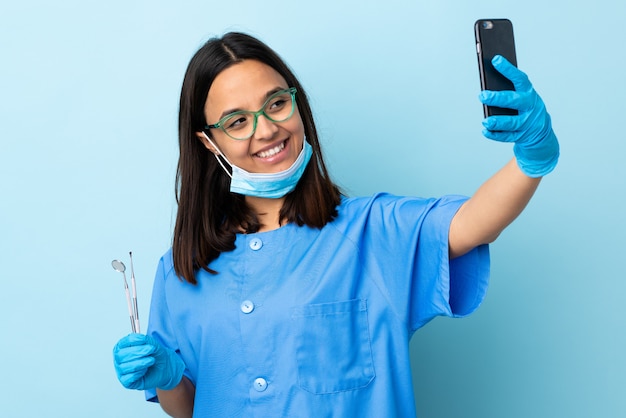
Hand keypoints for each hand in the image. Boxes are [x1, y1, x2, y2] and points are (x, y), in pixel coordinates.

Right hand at [113, 333, 184, 390]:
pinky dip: (139, 373)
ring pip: (124, 367)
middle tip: (150, 350)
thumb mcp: (152, 343)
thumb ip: (145, 339)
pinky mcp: (126, 382)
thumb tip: (139, 338)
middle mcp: (119, 359)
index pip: (122, 343)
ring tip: (151, 360)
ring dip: (141, 362)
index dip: (133, 341)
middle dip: (138, 352)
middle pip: (120, 355)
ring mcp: (121, 371)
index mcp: (122, 347)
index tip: (144, 340)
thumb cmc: (155, 355)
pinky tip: (145, 370)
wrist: (165, 367)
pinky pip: (129, 378)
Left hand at [479, 55, 558, 176]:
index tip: (495, 60)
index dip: (508, 69)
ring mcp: (527, 123)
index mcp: (529, 93)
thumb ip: (508, 90)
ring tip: (485, 121)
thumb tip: (487, 79)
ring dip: (498, 122)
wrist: (540, 132)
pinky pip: (507, 136)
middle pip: (515, 101)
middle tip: (482, 95)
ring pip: (512, 122)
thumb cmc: (524, 109)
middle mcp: (530, 107)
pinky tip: (485, 131)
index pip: (520, 79)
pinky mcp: (521, 136)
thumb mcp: (521, 97)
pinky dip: (496, 134)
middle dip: (498, 98)